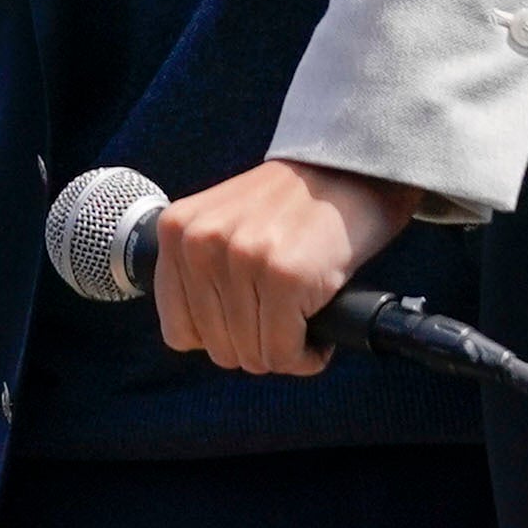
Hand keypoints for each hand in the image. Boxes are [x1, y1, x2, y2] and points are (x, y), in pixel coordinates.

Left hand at [150, 159, 415, 376]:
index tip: (251, 321)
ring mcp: (243, 259)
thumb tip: (198, 340)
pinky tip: (318, 335)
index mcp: (177, 230)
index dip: (221, 337)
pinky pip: (285, 353)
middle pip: (218, 347)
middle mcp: (202, 243)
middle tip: (284, 321)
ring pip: (252, 355)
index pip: (179, 330)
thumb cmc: (291, 209)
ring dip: (284, 352)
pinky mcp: (285, 277)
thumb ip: (198, 269)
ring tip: (302, 322)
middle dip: (256, 346)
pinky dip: (307, 356)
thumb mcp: (223, 223)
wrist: (350, 171)